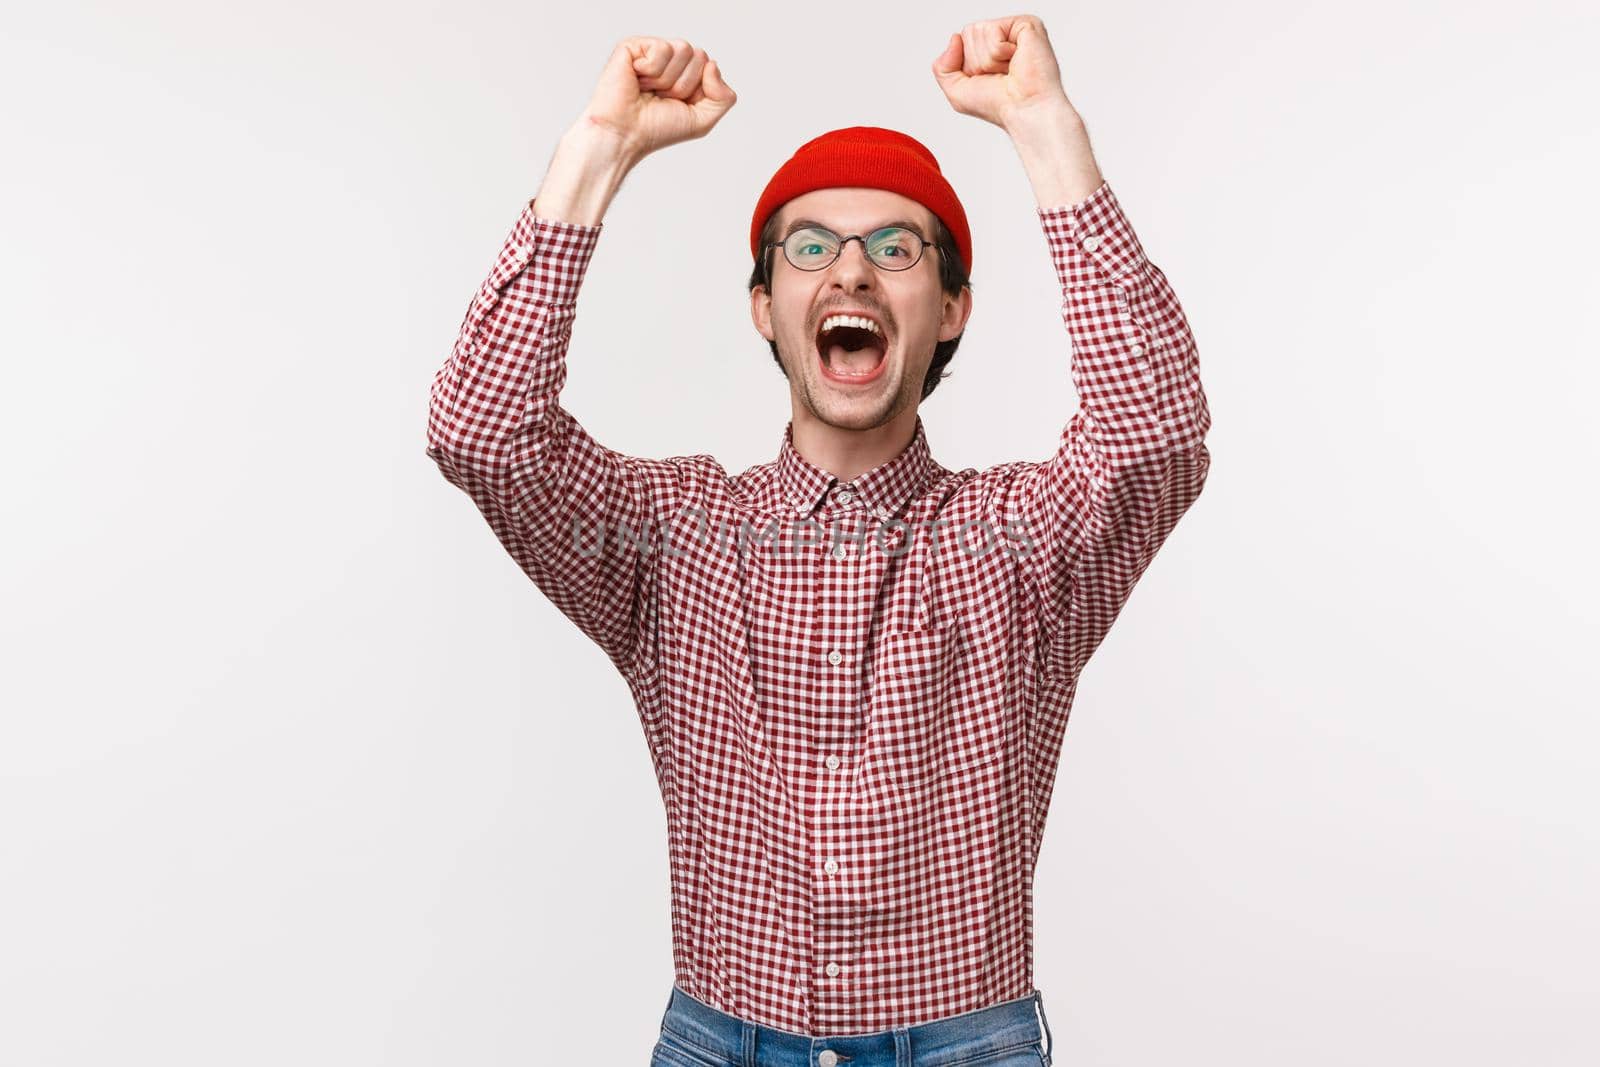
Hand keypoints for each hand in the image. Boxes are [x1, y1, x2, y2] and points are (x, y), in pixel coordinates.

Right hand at [578, 37, 736, 164]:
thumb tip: (713, 64)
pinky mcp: (633, 46)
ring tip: (648, 90)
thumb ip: (724, 97)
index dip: (698, 90)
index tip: (676, 104)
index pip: (709, 66)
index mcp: (686, 74)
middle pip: (699, 55)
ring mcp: (651, 51)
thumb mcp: (703, 120)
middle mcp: (670, 60)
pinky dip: (651, 70)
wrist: (625, 134)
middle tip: (660, 98)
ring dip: (667, 79)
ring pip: (683, 49)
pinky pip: (661, 48)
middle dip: (684, 84)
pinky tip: (637, 79)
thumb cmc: (657, 129)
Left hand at [931, 15, 1070, 130]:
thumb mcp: (957, 91)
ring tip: (1008, 70)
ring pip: (978, 31)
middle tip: (1000, 75)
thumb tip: (955, 37)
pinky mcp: (1026, 24)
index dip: (968, 65)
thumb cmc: (998, 105)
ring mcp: (1014, 29)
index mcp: (988, 49)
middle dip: (977, 61)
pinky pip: (993, 30)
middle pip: (968, 33)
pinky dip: (999, 52)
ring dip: (989, 59)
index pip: (960, 40)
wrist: (1024, 111)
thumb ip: (942, 66)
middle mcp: (1002, 36)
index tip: (988, 80)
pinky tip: (1015, 61)